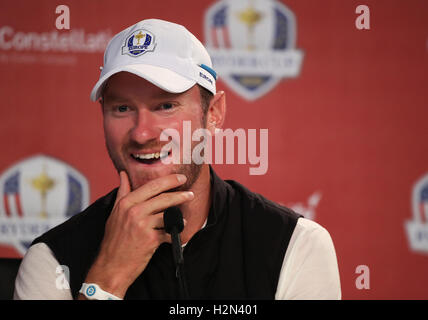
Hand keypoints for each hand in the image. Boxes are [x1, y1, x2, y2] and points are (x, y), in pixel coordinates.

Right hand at [83, 171, 193, 297]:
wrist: (111, 266)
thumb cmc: (114, 240)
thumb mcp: (114, 213)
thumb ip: (122, 192)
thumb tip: (123, 174)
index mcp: (126, 203)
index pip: (152, 186)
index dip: (169, 180)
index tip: (180, 178)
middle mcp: (134, 211)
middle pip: (163, 198)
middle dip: (180, 195)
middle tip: (191, 194)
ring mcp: (142, 225)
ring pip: (168, 214)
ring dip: (179, 215)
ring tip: (183, 218)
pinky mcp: (151, 239)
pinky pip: (169, 231)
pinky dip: (175, 232)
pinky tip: (177, 233)